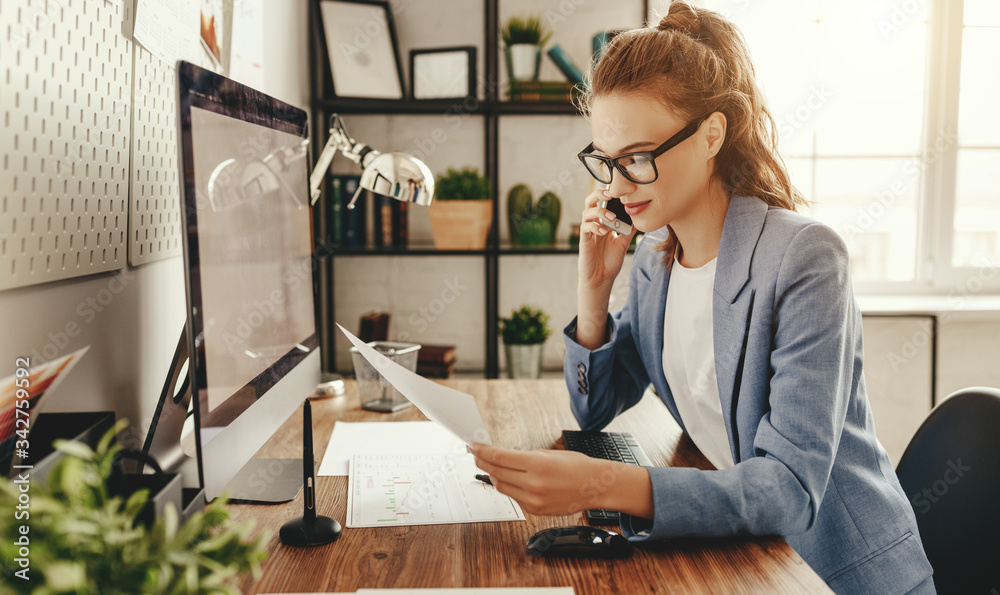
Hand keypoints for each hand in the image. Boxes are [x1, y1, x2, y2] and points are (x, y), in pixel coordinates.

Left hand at [472, 443, 639, 516]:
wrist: (595, 486)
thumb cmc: (576, 467)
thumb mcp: (549, 454)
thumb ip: (524, 457)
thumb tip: (502, 457)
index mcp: (537, 464)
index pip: (500, 457)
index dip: (483, 451)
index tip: (474, 446)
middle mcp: (534, 484)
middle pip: (496, 472)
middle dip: (482, 462)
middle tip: (475, 455)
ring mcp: (533, 500)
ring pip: (501, 487)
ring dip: (493, 476)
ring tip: (490, 467)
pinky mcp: (535, 511)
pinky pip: (514, 497)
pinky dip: (509, 487)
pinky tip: (509, 480)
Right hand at [578, 189, 636, 291]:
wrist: (601, 279)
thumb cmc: (610, 261)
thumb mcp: (623, 243)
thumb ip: (629, 229)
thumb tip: (639, 216)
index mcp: (603, 222)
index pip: (602, 202)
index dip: (608, 194)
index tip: (621, 190)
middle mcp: (594, 224)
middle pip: (590, 201)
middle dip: (598, 194)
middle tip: (610, 194)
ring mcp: (588, 232)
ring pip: (586, 212)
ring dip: (599, 212)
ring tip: (612, 217)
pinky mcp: (584, 241)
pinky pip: (585, 228)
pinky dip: (595, 227)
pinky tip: (604, 232)